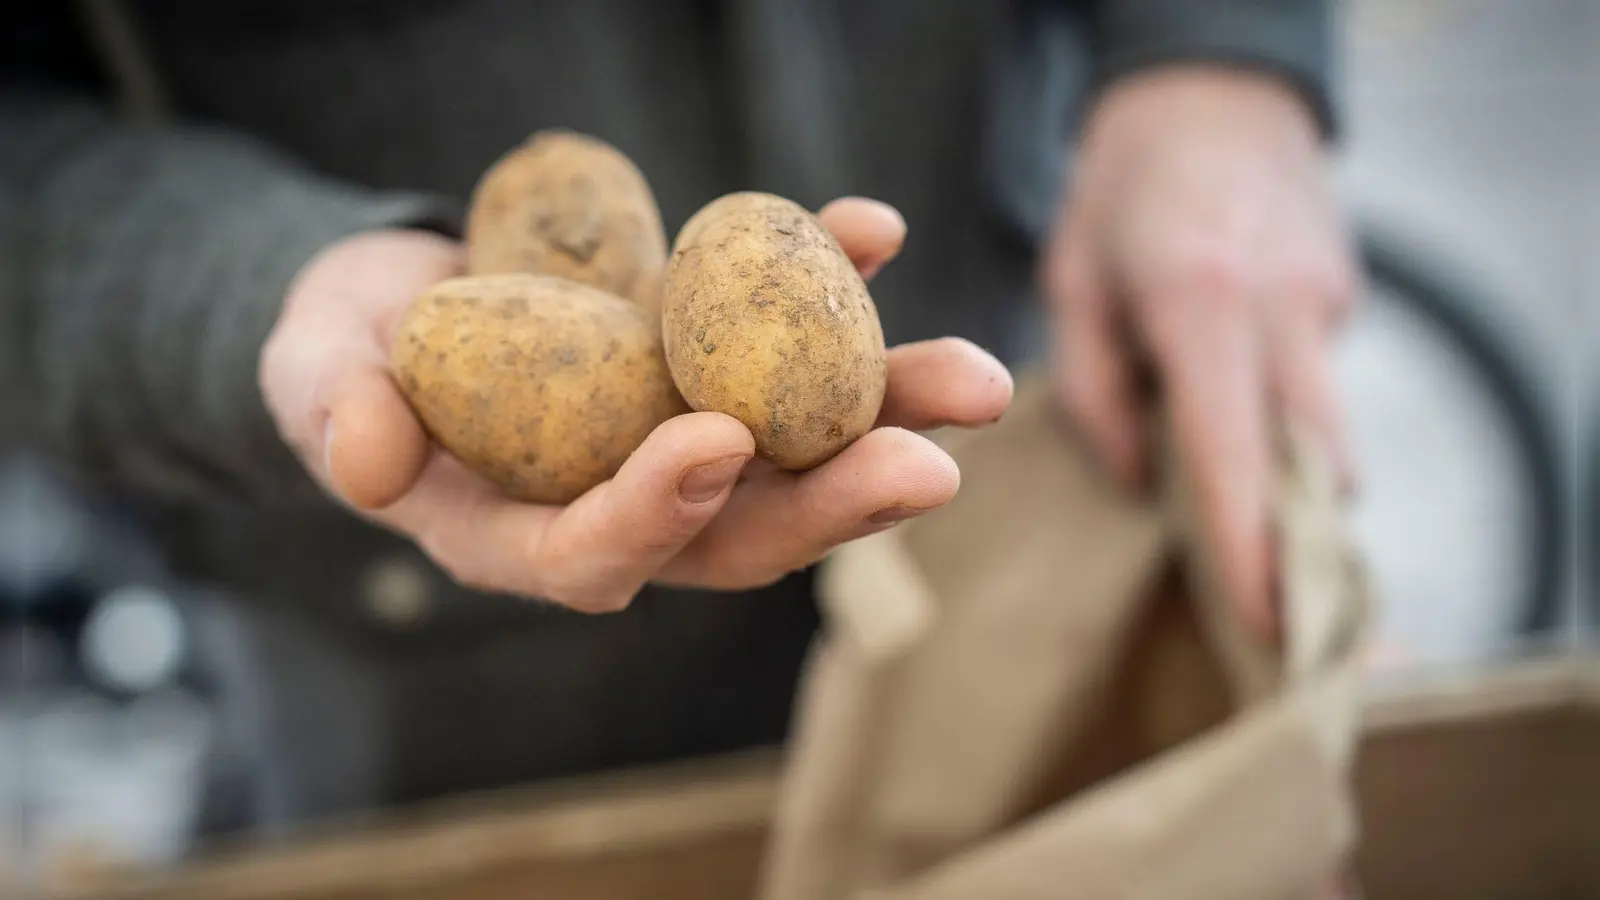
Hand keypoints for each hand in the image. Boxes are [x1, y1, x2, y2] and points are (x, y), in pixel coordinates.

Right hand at [260, 199, 1012, 612]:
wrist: (404, 296)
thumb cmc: (348, 349)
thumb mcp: (316, 373)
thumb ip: (332, 415)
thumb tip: (366, 467)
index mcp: (527, 533)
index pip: (600, 553)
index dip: (658, 509)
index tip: (716, 441)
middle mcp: (626, 499)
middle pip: (742, 527)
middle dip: (836, 504)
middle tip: (930, 467)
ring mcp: (680, 431)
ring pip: (797, 446)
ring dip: (889, 415)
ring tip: (979, 380)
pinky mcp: (709, 360)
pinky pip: (785, 337)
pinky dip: (833, 282)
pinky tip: (875, 229)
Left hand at [1042, 66, 1360, 637]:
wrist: (1210, 96)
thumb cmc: (1122, 194)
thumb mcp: (1072, 284)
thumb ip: (1095, 391)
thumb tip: (1141, 487)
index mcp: (1203, 303)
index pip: (1236, 451)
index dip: (1251, 547)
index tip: (1267, 626)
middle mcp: (1283, 308)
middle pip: (1314, 461)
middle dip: (1293, 539)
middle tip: (1257, 604)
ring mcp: (1327, 302)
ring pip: (1330, 434)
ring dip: (1291, 487)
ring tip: (1234, 515)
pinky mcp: (1344, 299)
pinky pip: (1320, 390)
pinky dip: (1287, 425)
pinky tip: (1238, 416)